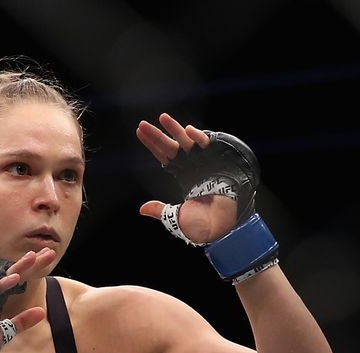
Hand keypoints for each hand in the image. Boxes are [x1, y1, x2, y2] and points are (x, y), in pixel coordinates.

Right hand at [0, 247, 55, 352]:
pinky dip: (0, 285)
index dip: (31, 269)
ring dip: (17, 268)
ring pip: (1, 278)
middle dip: (30, 263)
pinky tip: (14, 278)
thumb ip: (22, 321)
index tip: (47, 257)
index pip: (15, 279)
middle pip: (11, 273)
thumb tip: (42, 311)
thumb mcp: (6, 333)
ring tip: (34, 257)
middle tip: (49, 252)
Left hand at [136, 115, 237, 243]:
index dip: (152, 145)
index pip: (163, 156)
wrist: (220, 228)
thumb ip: (160, 210)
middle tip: (142, 125)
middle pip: (170, 146)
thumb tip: (143, 209)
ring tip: (162, 118)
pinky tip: (188, 131)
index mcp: (181, 175)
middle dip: (156, 135)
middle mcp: (190, 165)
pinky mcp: (217, 159)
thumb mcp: (175, 218)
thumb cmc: (200, 225)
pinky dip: (197, 136)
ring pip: (186, 141)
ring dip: (174, 129)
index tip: (139, 132)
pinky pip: (206, 144)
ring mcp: (203, 160)